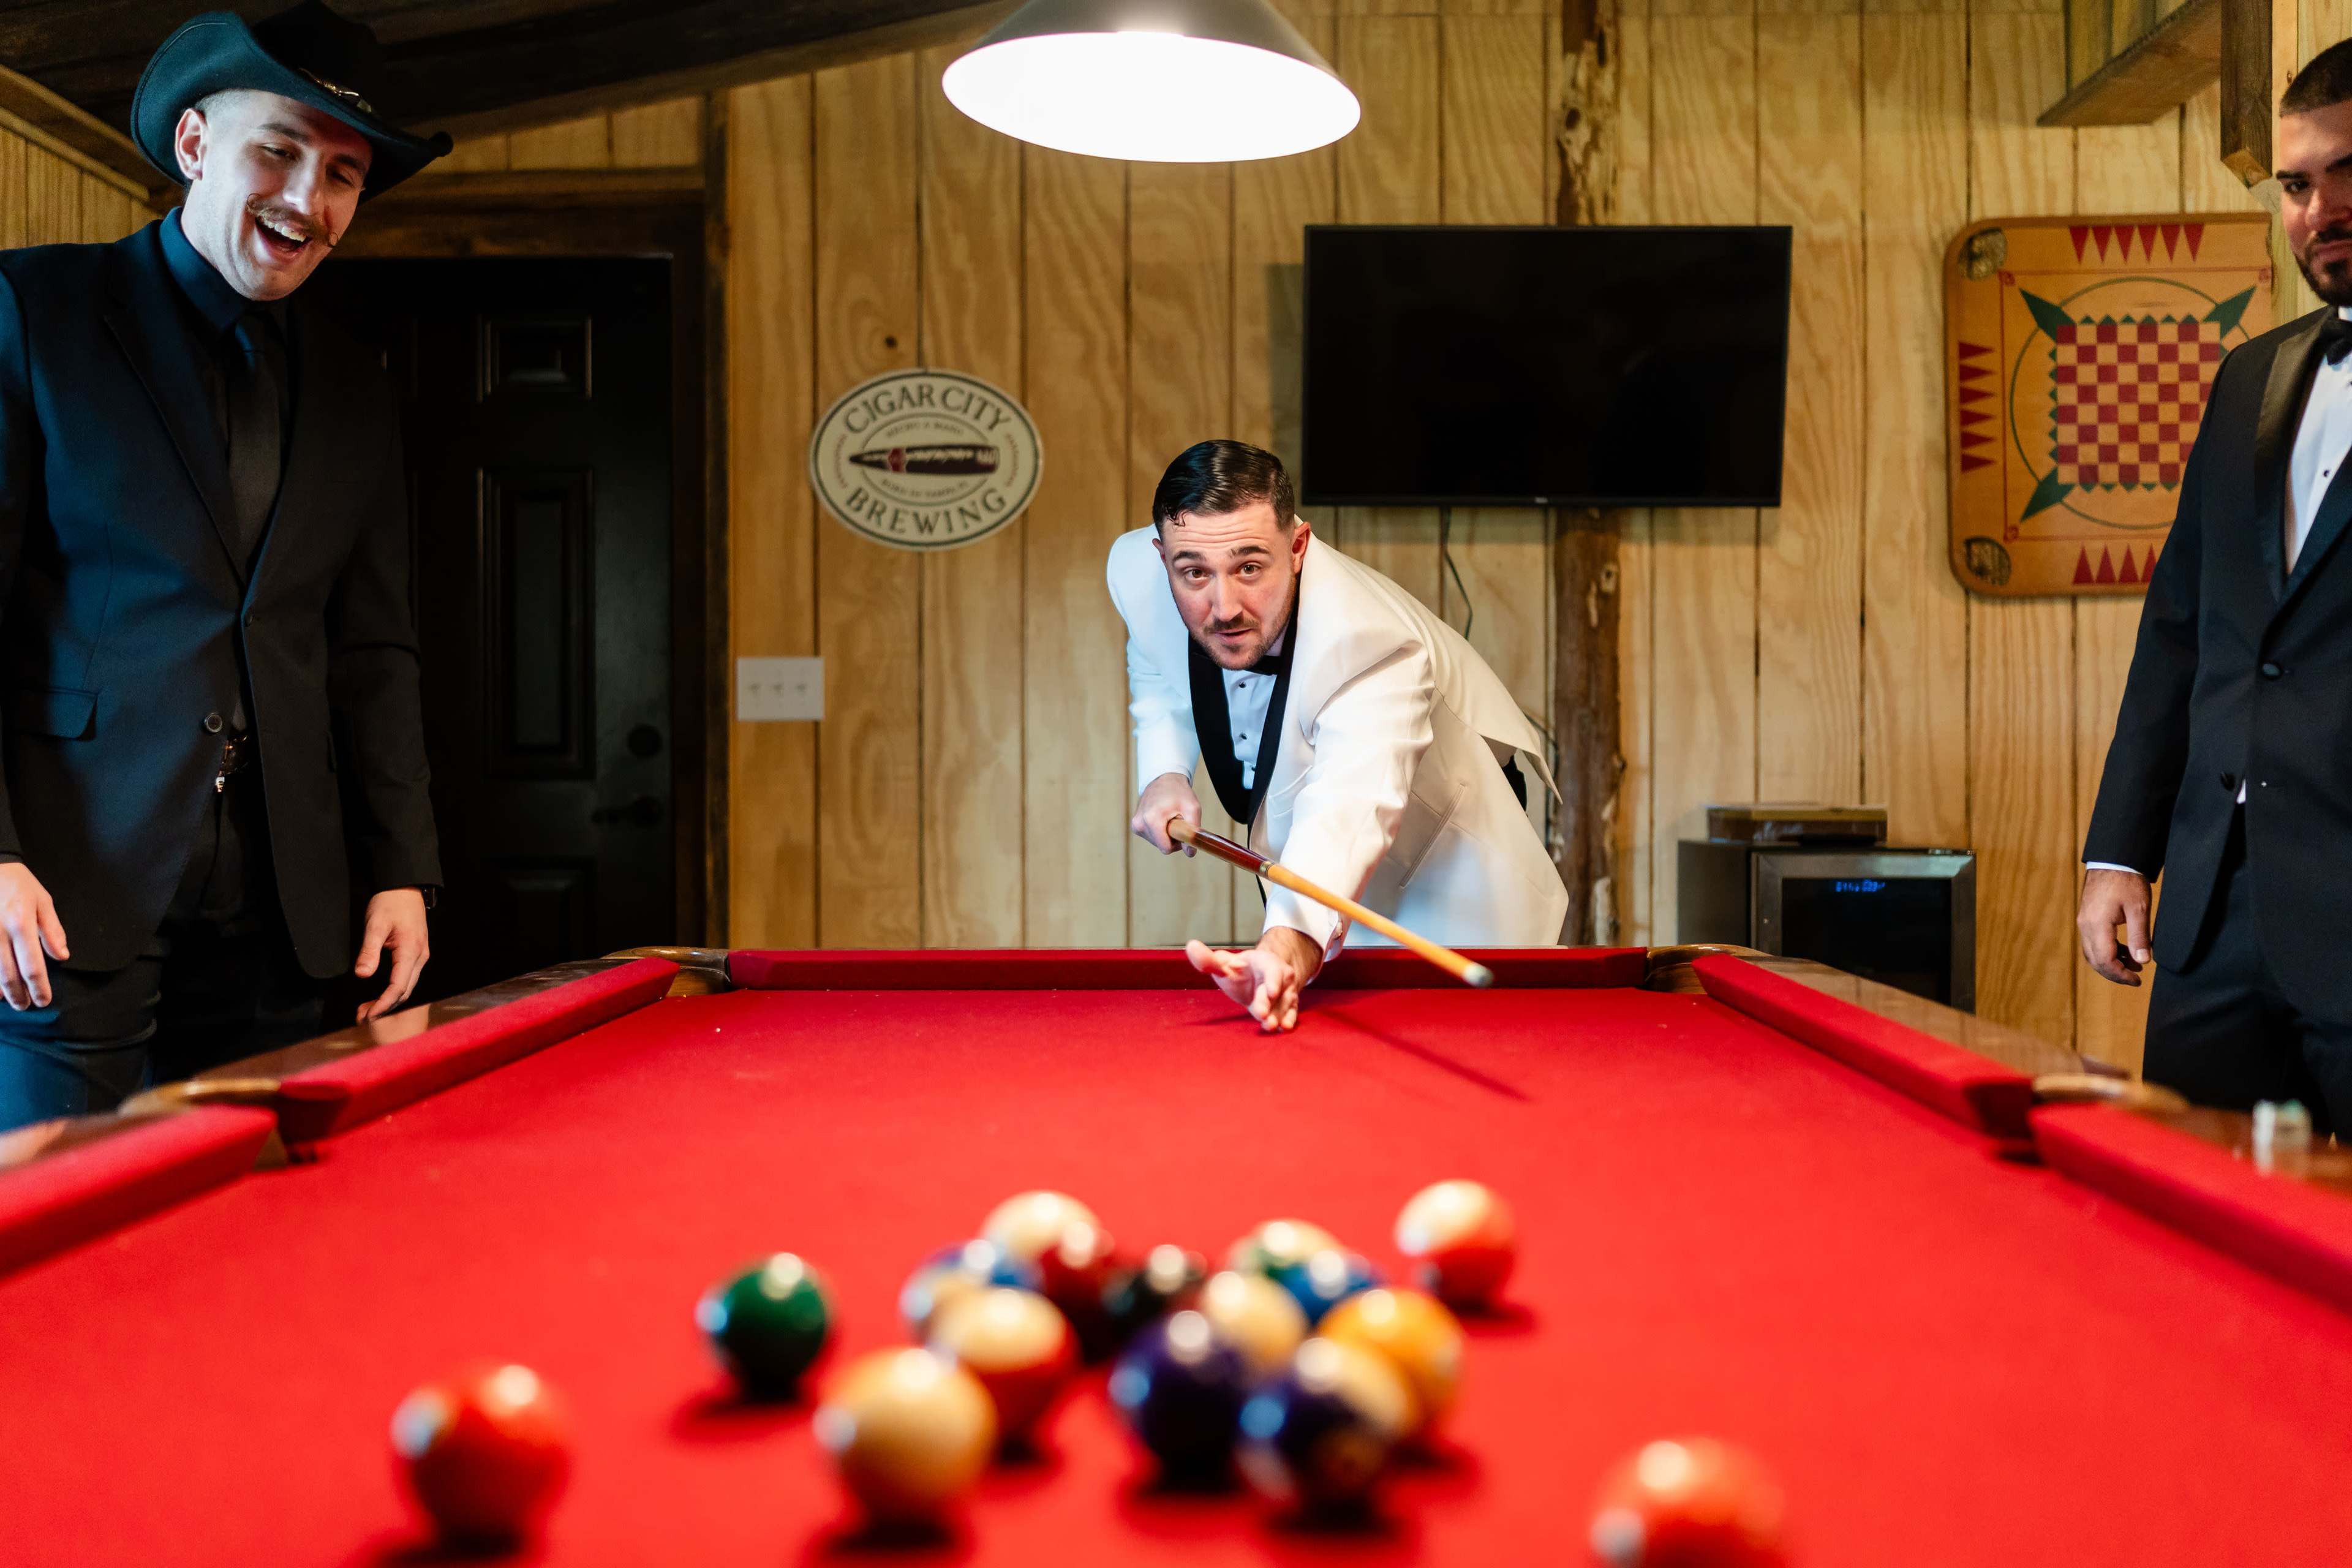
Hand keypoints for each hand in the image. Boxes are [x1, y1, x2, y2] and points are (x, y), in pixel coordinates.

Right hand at [0, 862, 65, 1009]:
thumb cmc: (18, 883)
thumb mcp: (42, 901)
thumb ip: (52, 930)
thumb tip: (62, 956)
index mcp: (21, 924)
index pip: (32, 965)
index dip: (38, 987)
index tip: (44, 1001)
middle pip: (7, 974)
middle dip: (18, 995)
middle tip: (26, 1006)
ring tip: (7, 1000)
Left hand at [354, 887, 431, 1021]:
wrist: (405, 887)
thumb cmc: (390, 902)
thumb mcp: (375, 924)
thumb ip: (369, 950)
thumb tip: (361, 975)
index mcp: (411, 950)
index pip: (398, 986)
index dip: (383, 1004)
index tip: (369, 1015)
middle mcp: (420, 957)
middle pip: (405, 992)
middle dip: (385, 1008)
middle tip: (362, 1017)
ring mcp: (420, 956)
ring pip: (407, 987)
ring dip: (389, 1001)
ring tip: (368, 1010)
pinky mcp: (417, 954)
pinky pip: (407, 979)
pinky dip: (394, 991)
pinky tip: (380, 995)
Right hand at [1131, 771, 1201, 855]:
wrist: (1164, 778)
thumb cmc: (1179, 792)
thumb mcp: (1192, 808)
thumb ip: (1193, 832)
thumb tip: (1190, 853)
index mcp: (1152, 819)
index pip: (1165, 848)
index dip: (1178, 843)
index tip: (1182, 828)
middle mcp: (1140, 823)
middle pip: (1161, 846)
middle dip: (1172, 837)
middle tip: (1176, 819)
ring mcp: (1136, 825)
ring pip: (1157, 842)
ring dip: (1166, 833)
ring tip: (1169, 816)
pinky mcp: (1135, 825)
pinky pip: (1152, 837)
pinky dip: (1160, 831)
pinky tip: (1162, 818)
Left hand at [1185, 926, 1322, 1031]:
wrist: (1258, 978)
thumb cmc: (1239, 971)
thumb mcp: (1224, 965)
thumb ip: (1209, 961)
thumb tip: (1191, 946)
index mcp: (1266, 963)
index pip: (1272, 971)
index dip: (1273, 981)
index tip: (1270, 992)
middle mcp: (1280, 977)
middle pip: (1277, 991)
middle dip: (1269, 1004)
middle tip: (1261, 1015)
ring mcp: (1285, 992)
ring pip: (1285, 1003)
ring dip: (1279, 1015)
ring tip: (1270, 1026)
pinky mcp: (1287, 1006)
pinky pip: (1291, 1012)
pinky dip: (1289, 1019)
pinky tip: (1284, 1027)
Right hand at [2077, 868, 2152, 986]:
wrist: (2112, 859)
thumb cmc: (2126, 881)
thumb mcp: (2139, 909)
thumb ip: (2140, 936)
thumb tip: (2143, 961)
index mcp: (2097, 926)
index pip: (2105, 960)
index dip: (2121, 974)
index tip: (2138, 979)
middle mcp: (2085, 926)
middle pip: (2095, 960)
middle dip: (2115, 973)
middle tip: (2136, 977)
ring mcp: (2084, 922)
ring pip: (2092, 953)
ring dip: (2111, 963)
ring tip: (2134, 964)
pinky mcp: (2087, 917)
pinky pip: (2093, 942)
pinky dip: (2108, 951)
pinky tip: (2125, 950)